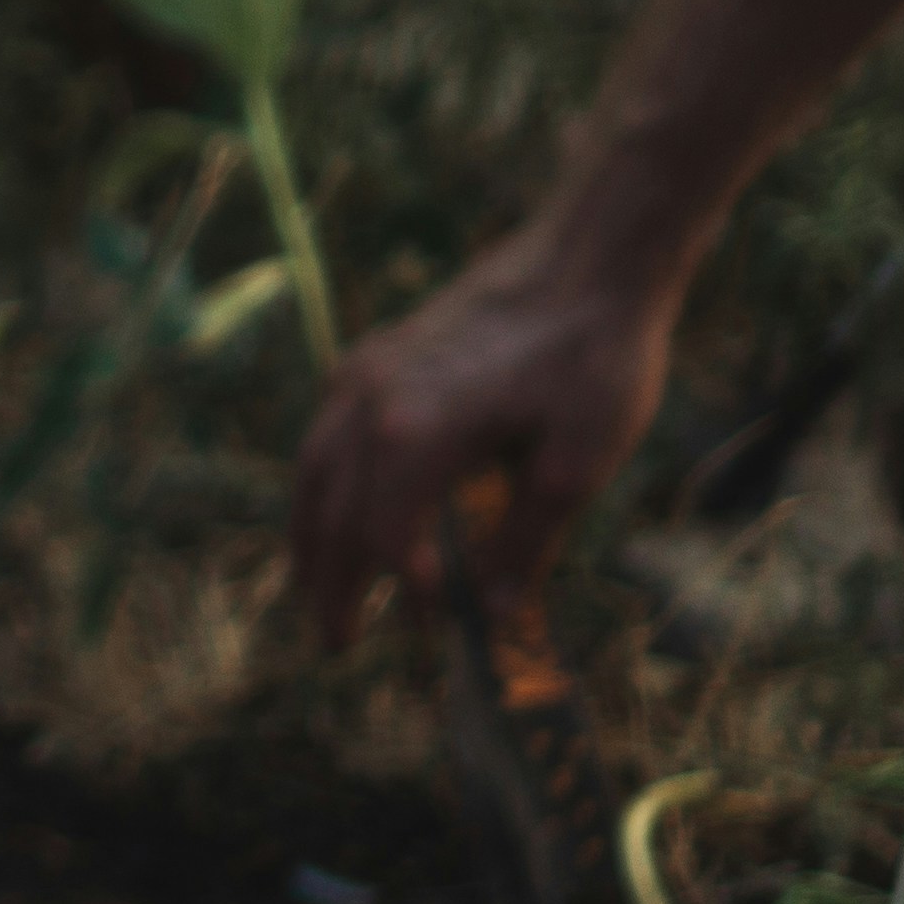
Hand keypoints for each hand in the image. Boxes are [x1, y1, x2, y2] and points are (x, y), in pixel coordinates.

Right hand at [289, 222, 684, 643]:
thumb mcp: (576, 464)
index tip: (434, 632)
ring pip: (313, 470)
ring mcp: (364, 374)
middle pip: (329, 511)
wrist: (587, 260)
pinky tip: (342, 507)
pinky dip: (323, 487)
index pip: (384, 538)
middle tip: (337, 642)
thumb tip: (496, 614)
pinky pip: (326, 434)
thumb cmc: (592, 360)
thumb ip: (525, 541)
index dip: (403, 593)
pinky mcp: (376, 355)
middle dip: (329, 582)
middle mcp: (370, 402)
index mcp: (414, 433)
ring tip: (317, 587)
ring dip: (311, 537)